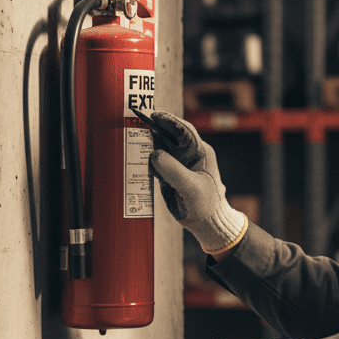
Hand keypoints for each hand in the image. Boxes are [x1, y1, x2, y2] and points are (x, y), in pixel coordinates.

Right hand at [146, 111, 247, 252]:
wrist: (206, 222)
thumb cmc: (206, 204)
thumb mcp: (191, 187)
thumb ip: (174, 171)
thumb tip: (155, 155)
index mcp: (200, 152)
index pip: (184, 130)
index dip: (169, 121)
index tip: (154, 115)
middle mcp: (188, 154)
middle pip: (170, 135)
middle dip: (155, 127)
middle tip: (138, 120)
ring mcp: (178, 164)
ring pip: (161, 147)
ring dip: (147, 141)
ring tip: (131, 135)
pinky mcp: (169, 174)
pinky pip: (155, 162)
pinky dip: (145, 158)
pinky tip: (134, 154)